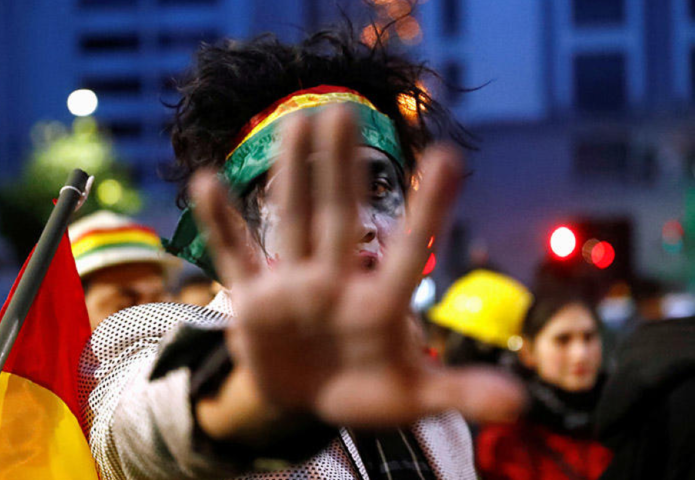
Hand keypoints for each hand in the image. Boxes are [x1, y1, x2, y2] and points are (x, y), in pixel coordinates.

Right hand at [191, 106, 524, 428]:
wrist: (310, 398)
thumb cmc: (369, 391)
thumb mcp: (414, 396)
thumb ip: (460, 392)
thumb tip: (522, 403)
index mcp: (380, 307)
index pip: (408, 251)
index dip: (428, 209)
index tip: (449, 157)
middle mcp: (336, 284)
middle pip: (340, 220)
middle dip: (340, 171)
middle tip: (346, 113)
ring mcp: (294, 287)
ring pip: (294, 224)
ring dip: (292, 178)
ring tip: (297, 125)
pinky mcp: (256, 300)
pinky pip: (235, 256)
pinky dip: (220, 224)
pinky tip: (208, 180)